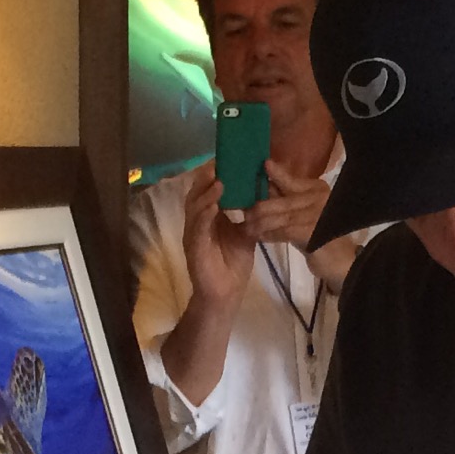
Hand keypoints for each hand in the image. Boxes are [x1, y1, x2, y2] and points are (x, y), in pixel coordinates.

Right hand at [180, 165, 255, 309]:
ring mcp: (193, 234)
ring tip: (218, 178)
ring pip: (194, 207)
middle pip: (196, 193)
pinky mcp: (194, 247)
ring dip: (206, 192)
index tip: (224, 159)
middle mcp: (197, 222)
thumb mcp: (244, 234)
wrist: (226, 294)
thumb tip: (261, 195)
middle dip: (206, 177)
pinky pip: (197, 227)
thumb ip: (247, 216)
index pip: (207, 190)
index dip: (213, 174)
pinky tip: (214, 203)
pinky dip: (204, 213)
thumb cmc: (233, 265)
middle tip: (218, 162)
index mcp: (208, 218)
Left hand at [239, 156, 331, 248]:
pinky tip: (260, 237)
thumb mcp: (300, 212)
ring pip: (282, 216)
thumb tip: (263, 182)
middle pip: (284, 200)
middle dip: (261, 207)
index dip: (276, 174)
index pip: (292, 180)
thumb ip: (285, 197)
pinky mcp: (314, 233)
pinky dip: (271, 235)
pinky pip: (285, 231)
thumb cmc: (315, 235)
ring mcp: (318, 215)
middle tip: (245, 213)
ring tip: (248, 228)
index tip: (263, 166)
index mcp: (317, 188)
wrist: (337, 260)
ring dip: (262, 223)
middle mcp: (320, 198)